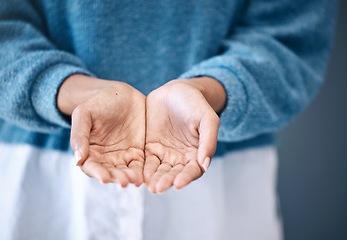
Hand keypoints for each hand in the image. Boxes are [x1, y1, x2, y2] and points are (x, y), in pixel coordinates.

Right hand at [58, 75, 145, 186]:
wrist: (121, 94)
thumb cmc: (98, 102)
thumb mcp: (84, 113)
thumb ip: (79, 135)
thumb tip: (77, 160)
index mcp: (90, 151)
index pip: (92, 167)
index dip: (98, 173)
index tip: (105, 178)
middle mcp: (106, 157)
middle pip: (111, 172)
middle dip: (117, 178)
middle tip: (124, 182)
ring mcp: (123, 156)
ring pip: (126, 171)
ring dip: (131, 177)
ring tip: (136, 180)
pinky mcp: (139, 152)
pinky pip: (141, 164)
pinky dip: (144, 171)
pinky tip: (147, 175)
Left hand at [144, 78, 223, 192]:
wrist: (175, 90)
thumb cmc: (195, 103)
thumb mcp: (207, 118)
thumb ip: (208, 140)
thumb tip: (205, 165)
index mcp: (196, 153)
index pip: (192, 171)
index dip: (186, 178)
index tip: (178, 184)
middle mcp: (180, 157)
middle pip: (174, 174)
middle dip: (166, 181)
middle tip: (158, 188)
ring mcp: (164, 153)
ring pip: (159, 170)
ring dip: (154, 179)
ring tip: (149, 185)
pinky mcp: (149, 147)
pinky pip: (146, 161)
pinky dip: (143, 169)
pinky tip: (138, 175)